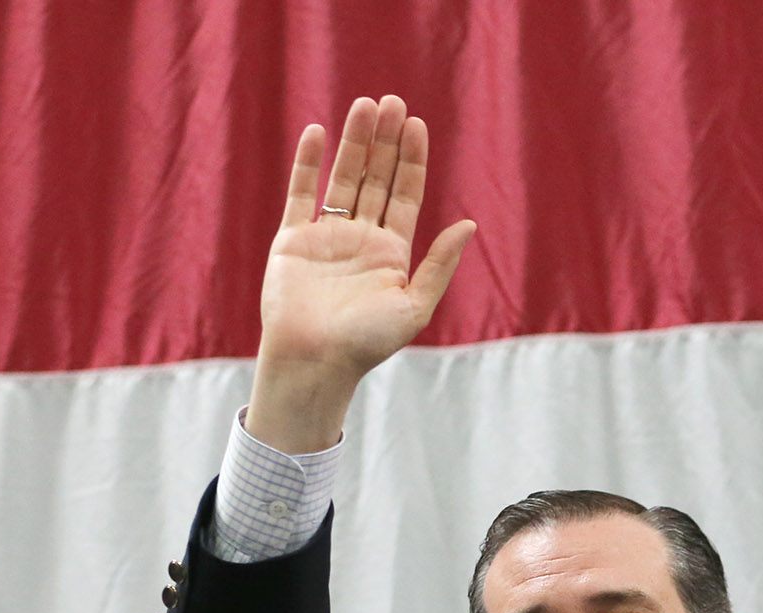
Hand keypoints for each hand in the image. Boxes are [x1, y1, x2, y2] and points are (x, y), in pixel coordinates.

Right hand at [244, 96, 475, 453]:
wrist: (314, 361)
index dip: (411, 159)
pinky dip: (308, 163)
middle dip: (384, 141)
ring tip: (364, 105)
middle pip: (375, 177)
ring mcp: (326, 236)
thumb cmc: (367, 343)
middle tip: (392, 101)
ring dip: (353, 141)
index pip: (405, 194)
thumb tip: (469, 224)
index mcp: (392, 253)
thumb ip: (439, 264)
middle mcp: (361, 239)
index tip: (416, 124)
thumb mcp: (415, 306)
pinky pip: (301, 193)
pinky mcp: (293, 239)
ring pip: (342, 178)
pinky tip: (319, 132)